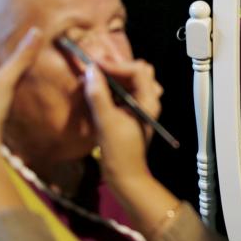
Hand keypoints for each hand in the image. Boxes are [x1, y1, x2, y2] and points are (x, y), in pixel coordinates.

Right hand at [82, 58, 163, 185]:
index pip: (136, 70)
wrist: (125, 176)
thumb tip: (91, 70)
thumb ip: (98, 95)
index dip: (116, 65)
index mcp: (148, 100)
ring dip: (112, 77)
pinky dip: (111, 87)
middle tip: (95, 69)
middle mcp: (148, 100)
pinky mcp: (130, 112)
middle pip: (136, 72)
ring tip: (94, 78)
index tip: (95, 65)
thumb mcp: (106, 121)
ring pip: (129, 81)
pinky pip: (123, 92)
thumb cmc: (119, 151)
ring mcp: (140, 106)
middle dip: (116, 67)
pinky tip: (96, 90)